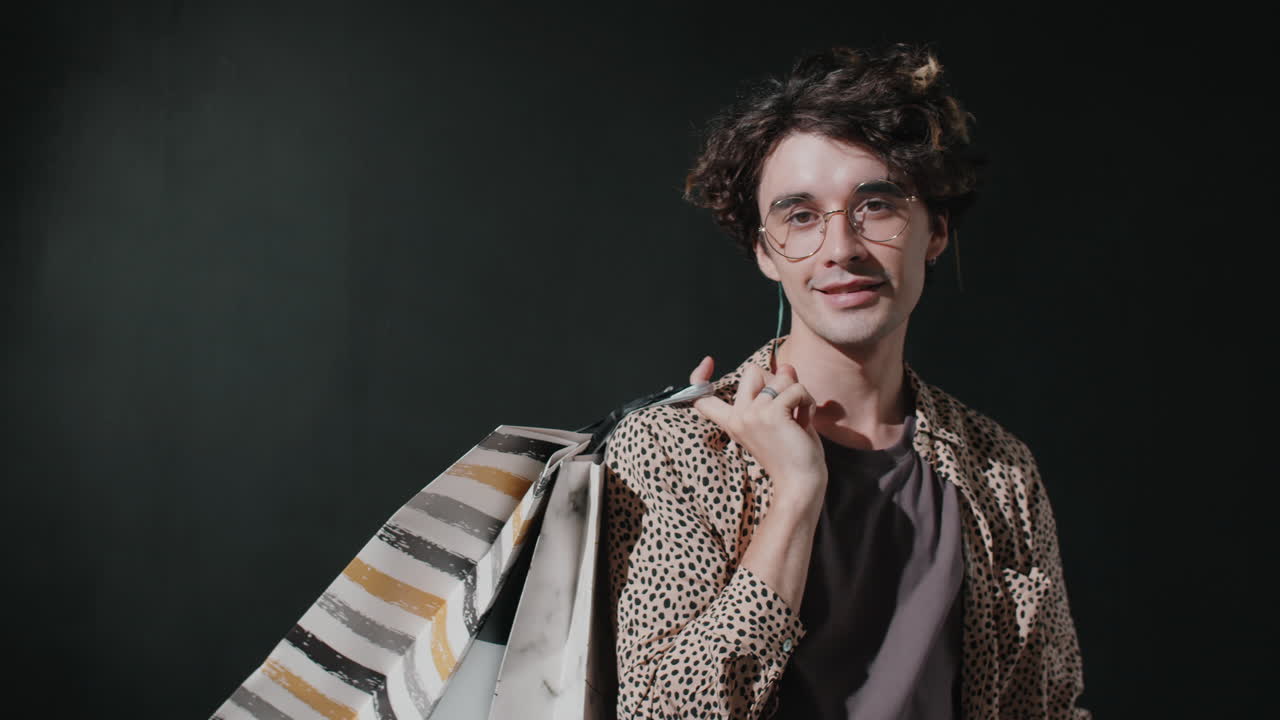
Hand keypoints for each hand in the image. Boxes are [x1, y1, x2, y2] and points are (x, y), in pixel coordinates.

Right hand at [687, 356, 827, 509]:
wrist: (800, 485)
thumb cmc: (794, 458)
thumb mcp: (782, 420)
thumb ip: (780, 392)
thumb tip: (786, 366)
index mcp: (733, 423)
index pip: (702, 398)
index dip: (699, 377)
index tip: (708, 362)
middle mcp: (738, 416)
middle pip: (751, 371)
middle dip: (776, 380)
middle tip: (787, 407)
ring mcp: (752, 414)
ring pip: (780, 377)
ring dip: (798, 393)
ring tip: (800, 418)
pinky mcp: (771, 414)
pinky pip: (796, 388)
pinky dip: (807, 401)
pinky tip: (805, 421)